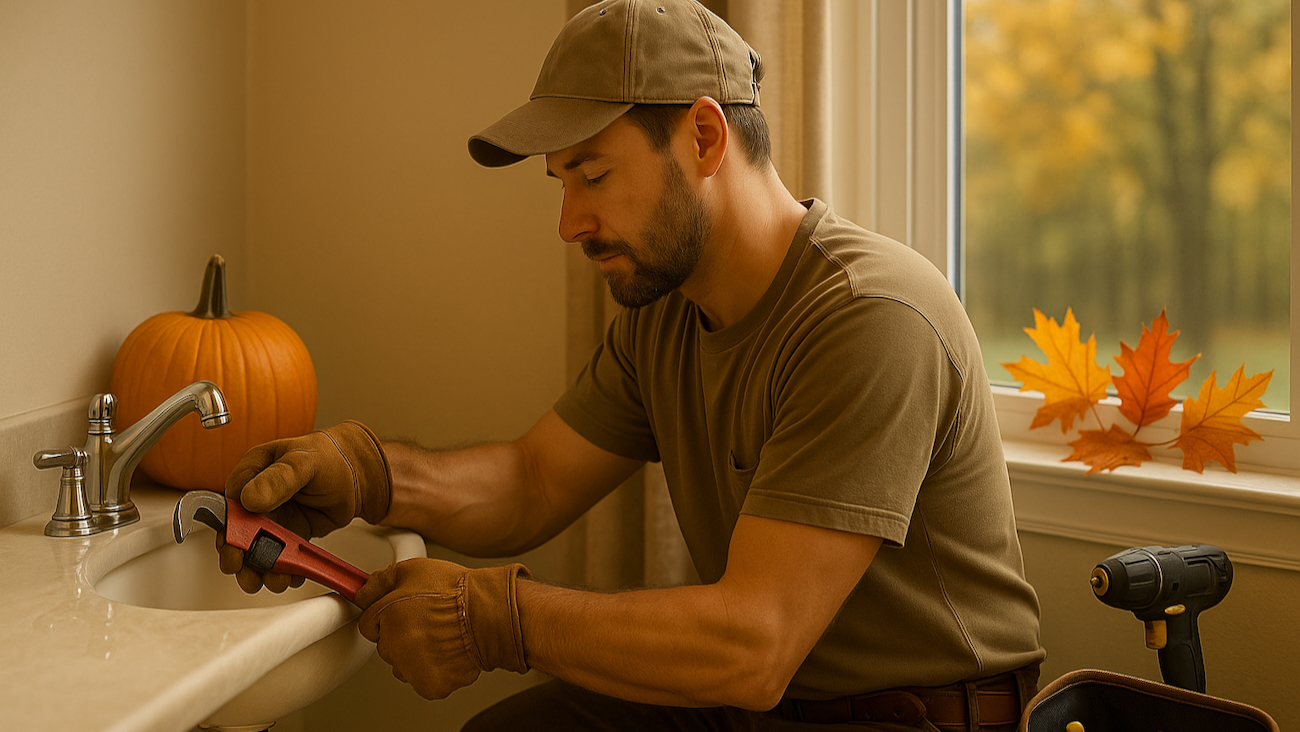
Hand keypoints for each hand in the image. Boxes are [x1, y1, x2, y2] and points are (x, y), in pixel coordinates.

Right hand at [218, 420, 391, 592]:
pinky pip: (282, 555)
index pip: (231, 504)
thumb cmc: (329, 458)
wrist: (359, 473)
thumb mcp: (303, 462)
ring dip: (262, 569)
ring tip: (272, 582)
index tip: (233, 545)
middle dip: (240, 556)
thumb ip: (278, 479)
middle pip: (239, 532)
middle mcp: (258, 497)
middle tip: (245, 573)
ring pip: (259, 549)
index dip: (229, 527)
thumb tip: (249, 499)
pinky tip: (290, 578)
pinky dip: (285, 569)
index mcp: (253, 472)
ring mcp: (274, 518)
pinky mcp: (290, 533)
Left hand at [356, 558, 530, 699]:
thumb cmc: (457, 591)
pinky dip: (434, 669)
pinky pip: (423, 679)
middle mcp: (393, 646)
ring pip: (403, 664)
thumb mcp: (413, 570)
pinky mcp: (429, 685)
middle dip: (401, 634)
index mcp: (385, 616)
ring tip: (441, 633)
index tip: (402, 612)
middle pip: (386, 645)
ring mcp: (411, 668)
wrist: (491, 614)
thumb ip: (380, 581)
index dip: (387, 615)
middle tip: (428, 619)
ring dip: (416, 653)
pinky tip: (448, 650)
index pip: (369, 624)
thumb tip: (360, 589)